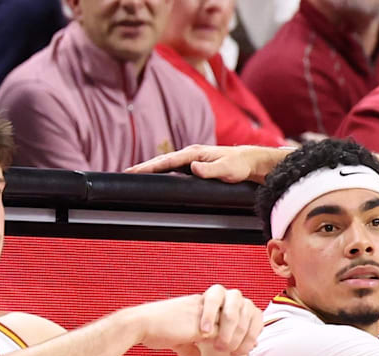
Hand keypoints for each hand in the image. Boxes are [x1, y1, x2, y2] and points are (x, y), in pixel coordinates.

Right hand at [125, 144, 285, 182]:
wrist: (252, 161)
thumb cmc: (240, 165)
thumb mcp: (227, 169)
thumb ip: (210, 170)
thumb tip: (192, 169)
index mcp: (194, 153)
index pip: (166, 161)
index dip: (149, 167)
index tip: (133, 172)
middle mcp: (191, 154)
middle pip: (162, 161)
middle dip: (143, 167)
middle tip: (126, 174)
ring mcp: (192, 160)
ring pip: (166, 165)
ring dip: (150, 169)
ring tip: (134, 176)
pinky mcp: (195, 166)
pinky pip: (173, 169)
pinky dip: (161, 172)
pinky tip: (156, 178)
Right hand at [129, 285, 261, 355]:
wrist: (139, 325)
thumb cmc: (153, 331)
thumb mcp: (176, 338)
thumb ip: (189, 346)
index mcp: (202, 303)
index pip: (232, 308)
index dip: (243, 323)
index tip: (245, 340)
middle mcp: (206, 303)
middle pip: (240, 310)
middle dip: (247, 331)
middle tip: (245, 349)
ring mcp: (204, 311)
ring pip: (235, 320)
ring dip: (239, 338)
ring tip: (234, 352)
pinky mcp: (200, 324)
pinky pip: (224, 332)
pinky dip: (230, 342)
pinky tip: (228, 351)